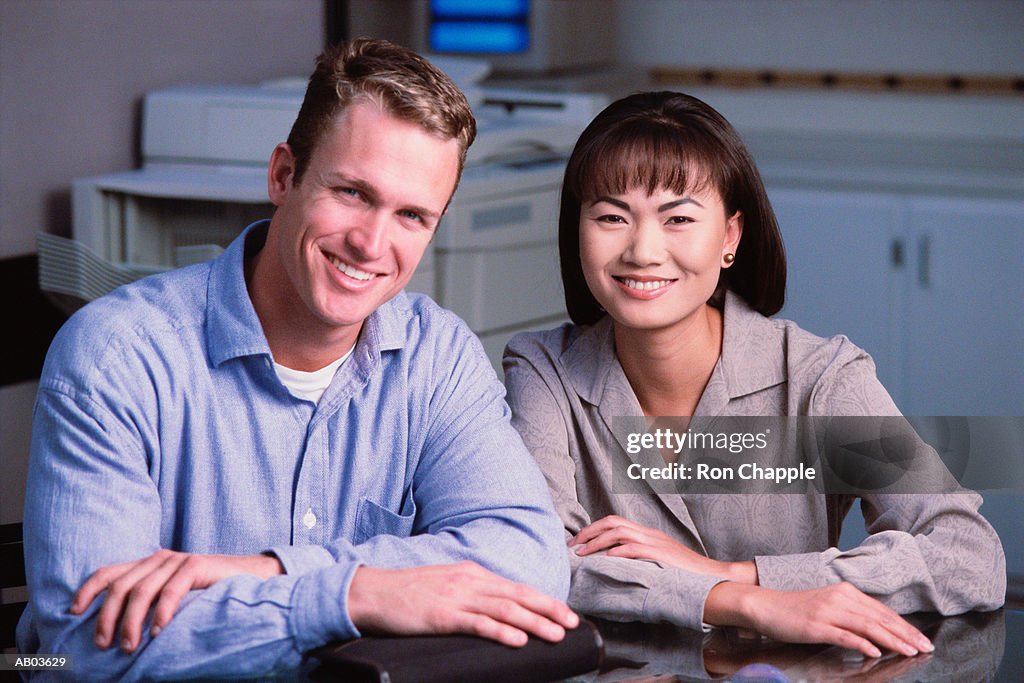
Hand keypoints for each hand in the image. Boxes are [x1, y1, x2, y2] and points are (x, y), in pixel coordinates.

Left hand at [71, 550, 282, 652]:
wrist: (251, 575)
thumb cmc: (208, 591)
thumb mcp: (172, 594)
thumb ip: (149, 600)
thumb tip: (116, 629)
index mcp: (148, 563)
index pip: (109, 572)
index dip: (88, 590)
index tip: (74, 612)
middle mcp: (159, 558)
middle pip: (121, 586)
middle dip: (106, 617)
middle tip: (103, 645)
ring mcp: (178, 560)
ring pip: (142, 591)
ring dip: (131, 622)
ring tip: (128, 647)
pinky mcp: (197, 565)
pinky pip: (171, 590)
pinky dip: (161, 613)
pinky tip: (157, 633)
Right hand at [347, 562, 578, 646]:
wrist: (372, 591)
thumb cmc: (408, 593)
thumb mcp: (446, 584)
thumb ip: (471, 593)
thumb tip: (498, 609)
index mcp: (472, 574)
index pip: (516, 588)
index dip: (544, 600)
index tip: (566, 613)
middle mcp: (469, 582)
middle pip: (517, 596)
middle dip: (549, 609)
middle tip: (573, 623)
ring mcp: (456, 598)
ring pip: (504, 610)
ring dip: (534, 622)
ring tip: (556, 634)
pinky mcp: (441, 616)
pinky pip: (477, 624)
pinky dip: (500, 632)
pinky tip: (518, 640)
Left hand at [571, 515, 755, 583]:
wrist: (711, 576)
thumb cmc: (684, 573)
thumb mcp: (658, 561)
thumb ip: (638, 558)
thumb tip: (614, 565)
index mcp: (647, 534)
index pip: (615, 522)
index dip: (594, 529)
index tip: (578, 541)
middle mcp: (649, 534)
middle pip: (613, 521)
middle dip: (589, 531)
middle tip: (573, 545)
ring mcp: (655, 543)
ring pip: (619, 532)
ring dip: (597, 541)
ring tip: (583, 553)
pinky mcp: (660, 555)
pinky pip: (635, 548)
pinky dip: (618, 552)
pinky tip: (606, 559)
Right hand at [704, 581, 933, 658]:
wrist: (765, 605)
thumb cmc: (795, 609)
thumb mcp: (827, 606)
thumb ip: (851, 613)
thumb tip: (877, 628)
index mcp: (845, 592)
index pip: (882, 610)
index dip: (904, 625)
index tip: (921, 638)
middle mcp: (840, 598)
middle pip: (879, 618)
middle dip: (905, 634)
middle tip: (925, 647)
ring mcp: (828, 611)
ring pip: (867, 626)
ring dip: (892, 639)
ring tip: (909, 651)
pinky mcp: (816, 625)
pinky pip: (844, 635)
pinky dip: (862, 643)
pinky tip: (875, 651)